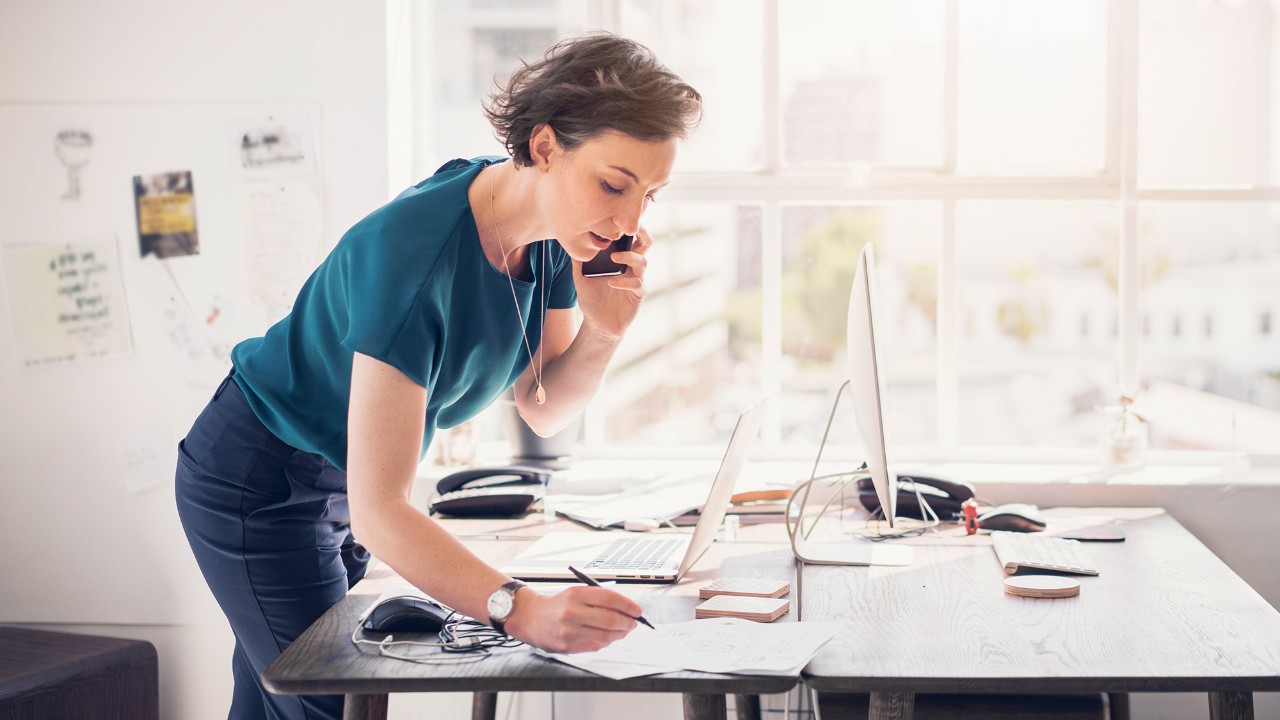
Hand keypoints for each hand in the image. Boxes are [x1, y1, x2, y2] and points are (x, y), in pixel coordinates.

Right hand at [504, 585, 641, 652]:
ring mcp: (569, 631)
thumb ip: (599, 599)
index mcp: (576, 594)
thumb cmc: (558, 605)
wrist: (530, 618)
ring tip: (623, 630)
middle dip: (627, 622)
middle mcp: (572, 612)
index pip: (610, 599)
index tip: (637, 610)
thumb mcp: (576, 593)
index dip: (628, 605)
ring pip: (605, 636)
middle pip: (610, 619)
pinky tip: (607, 637)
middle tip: (633, 622)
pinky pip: (595, 646)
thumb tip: (626, 609)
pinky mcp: (568, 645)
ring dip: (620, 634)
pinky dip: (606, 642)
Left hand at [572, 226, 651, 340]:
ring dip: (629, 256)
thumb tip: (570, 239)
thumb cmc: (592, 299)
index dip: (628, 226)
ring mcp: (636, 280)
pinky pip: (637, 284)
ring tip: (614, 257)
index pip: (630, 237)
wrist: (597, 324)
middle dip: (641, 233)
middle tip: (630, 228)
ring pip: (643, 261)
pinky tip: (611, 282)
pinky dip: (624, 281)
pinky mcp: (637, 295)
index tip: (619, 216)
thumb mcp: (580, 276)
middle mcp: (631, 266)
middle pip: (646, 243)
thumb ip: (578, 259)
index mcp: (620, 258)